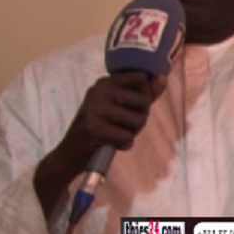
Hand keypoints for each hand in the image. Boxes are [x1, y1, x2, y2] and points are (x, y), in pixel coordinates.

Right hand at [34, 72, 165, 219]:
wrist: (69, 155)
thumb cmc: (100, 129)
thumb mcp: (121, 108)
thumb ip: (143, 93)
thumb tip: (164, 78)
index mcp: (105, 82)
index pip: (141, 78)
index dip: (145, 96)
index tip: (132, 107)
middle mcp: (98, 90)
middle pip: (144, 101)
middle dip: (140, 119)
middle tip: (122, 126)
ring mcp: (94, 108)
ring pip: (138, 120)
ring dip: (132, 133)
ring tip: (115, 135)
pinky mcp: (92, 127)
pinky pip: (127, 137)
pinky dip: (123, 145)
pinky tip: (109, 144)